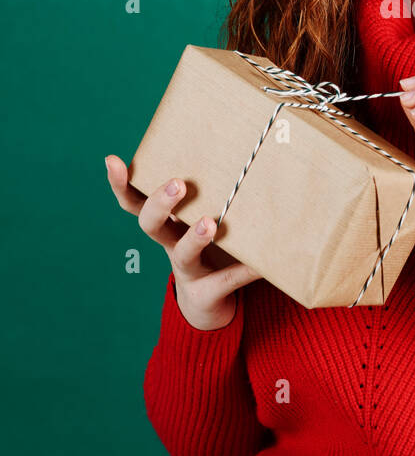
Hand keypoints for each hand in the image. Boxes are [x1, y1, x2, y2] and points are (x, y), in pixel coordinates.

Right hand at [105, 155, 260, 329]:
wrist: (208, 306)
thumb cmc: (209, 248)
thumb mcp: (204, 219)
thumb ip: (214, 193)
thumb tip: (243, 150)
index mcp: (167, 223)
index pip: (136, 202)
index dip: (122, 184)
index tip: (113, 161)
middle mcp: (171, 245)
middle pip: (151, 225)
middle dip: (160, 203)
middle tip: (177, 183)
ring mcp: (188, 270)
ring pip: (182, 254)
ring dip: (194, 237)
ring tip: (210, 223)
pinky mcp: (209, 292)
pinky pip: (225, 281)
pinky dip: (244, 270)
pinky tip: (260, 263)